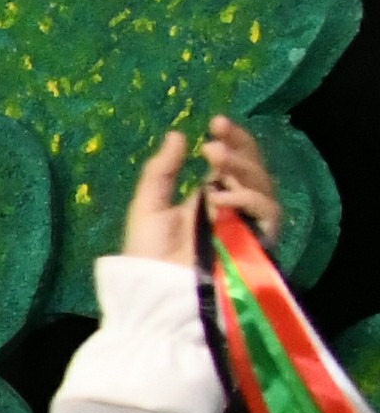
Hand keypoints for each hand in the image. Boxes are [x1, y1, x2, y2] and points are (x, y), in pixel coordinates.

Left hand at [125, 117, 281, 265]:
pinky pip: (266, 213)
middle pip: (253, 169)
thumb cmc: (147, 253)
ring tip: (213, 156)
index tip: (216, 122)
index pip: (233, 161)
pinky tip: (219, 195)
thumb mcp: (148, 205)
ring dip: (241, 166)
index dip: (232, 140)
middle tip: (215, 137)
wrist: (152, 290)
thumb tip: (177, 134)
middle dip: (239, 148)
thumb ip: (162, 171)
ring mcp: (247, 224)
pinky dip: (246, 198)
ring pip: (263, 186)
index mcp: (210, 195)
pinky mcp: (257, 242)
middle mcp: (234, 207)